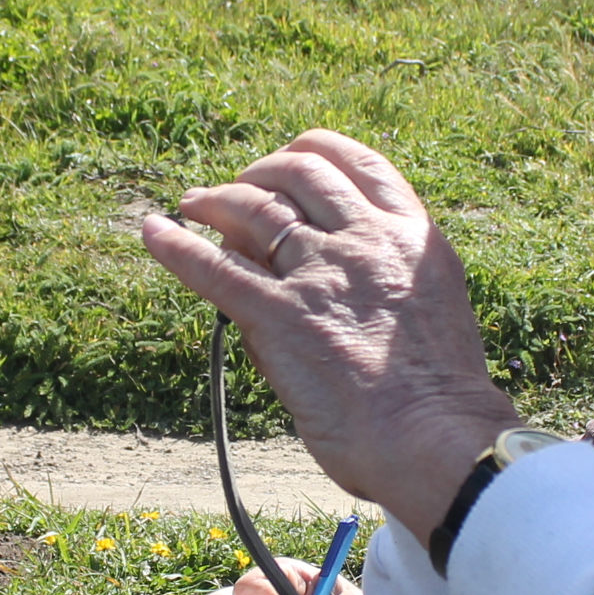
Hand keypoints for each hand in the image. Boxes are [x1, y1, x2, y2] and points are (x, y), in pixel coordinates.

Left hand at [137, 129, 518, 543]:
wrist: (438, 441)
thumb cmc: (441, 398)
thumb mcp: (428, 309)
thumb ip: (382, 282)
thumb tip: (315, 282)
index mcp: (412, 238)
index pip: (361, 165)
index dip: (317, 153)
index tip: (295, 158)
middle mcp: (366, 241)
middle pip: (300, 174)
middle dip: (262, 172)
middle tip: (240, 187)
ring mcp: (319, 274)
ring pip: (254, 209)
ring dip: (218, 198)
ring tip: (194, 202)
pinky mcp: (278, 316)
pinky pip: (214, 269)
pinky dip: (176, 246)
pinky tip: (153, 231)